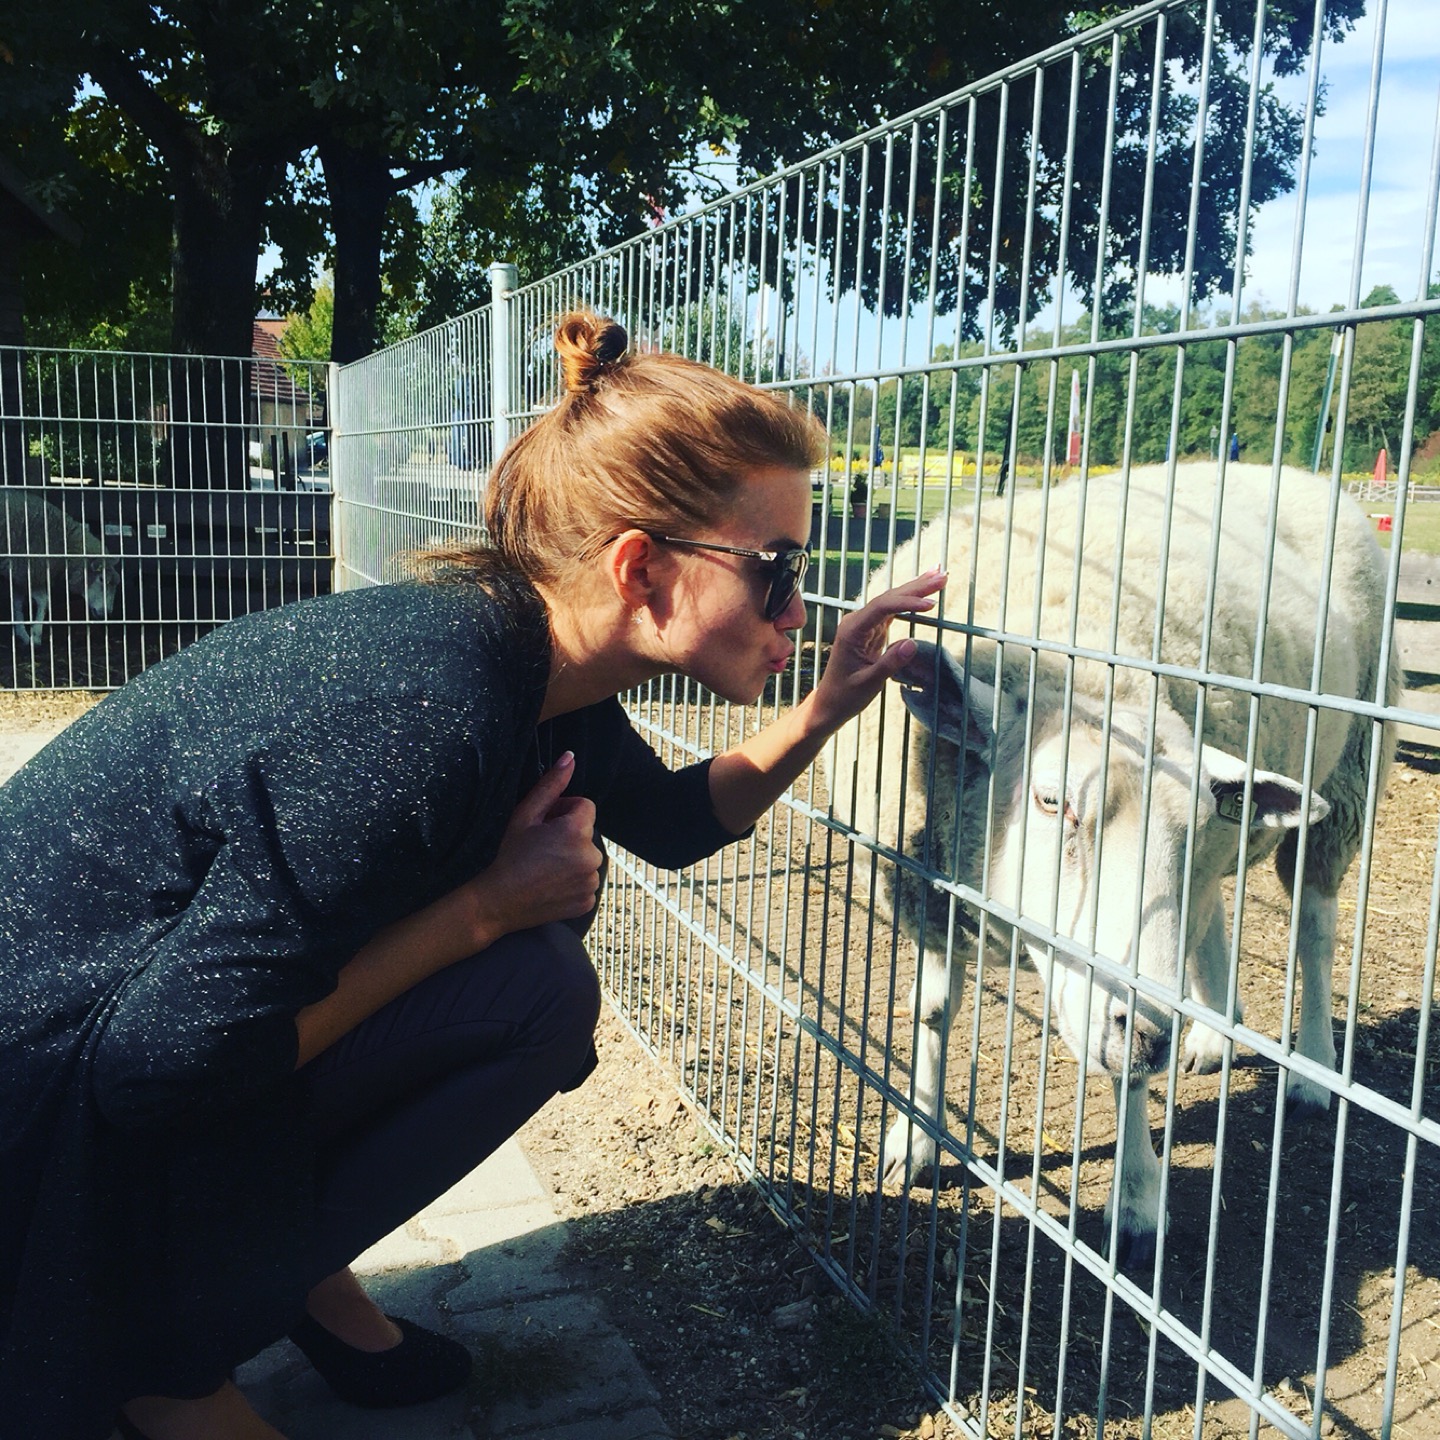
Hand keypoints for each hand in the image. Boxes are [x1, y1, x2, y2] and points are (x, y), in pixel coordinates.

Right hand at [468, 753, 602, 941]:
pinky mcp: (587, 901)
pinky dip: (572, 881)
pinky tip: (549, 884)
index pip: (586, 806)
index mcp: (578, 832)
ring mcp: (591, 882)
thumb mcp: (525, 815)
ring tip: (542, 866)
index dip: (564, 811)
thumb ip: (551, 784)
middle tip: (540, 847)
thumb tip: (571, 757)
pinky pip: (586, 881)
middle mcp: (591, 857)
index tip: (544, 824)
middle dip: (568, 835)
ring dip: (571, 857)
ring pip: (586, 857)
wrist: (495, 903)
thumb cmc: (506, 855)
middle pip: (587, 833)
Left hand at [809, 568, 946, 731]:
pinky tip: (923, 594)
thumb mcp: (868, 683)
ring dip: (916, 589)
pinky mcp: (872, 630)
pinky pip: (893, 611)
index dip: (907, 603)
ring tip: (939, 577)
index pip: (882, 607)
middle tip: (942, 576)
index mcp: (852, 630)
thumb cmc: (845, 695)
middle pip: (889, 597)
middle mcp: (857, 622)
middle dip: (917, 586)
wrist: (830, 703)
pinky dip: (910, 603)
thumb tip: (912, 643)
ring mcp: (864, 624)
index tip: (930, 604)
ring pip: (893, 601)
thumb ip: (889, 663)